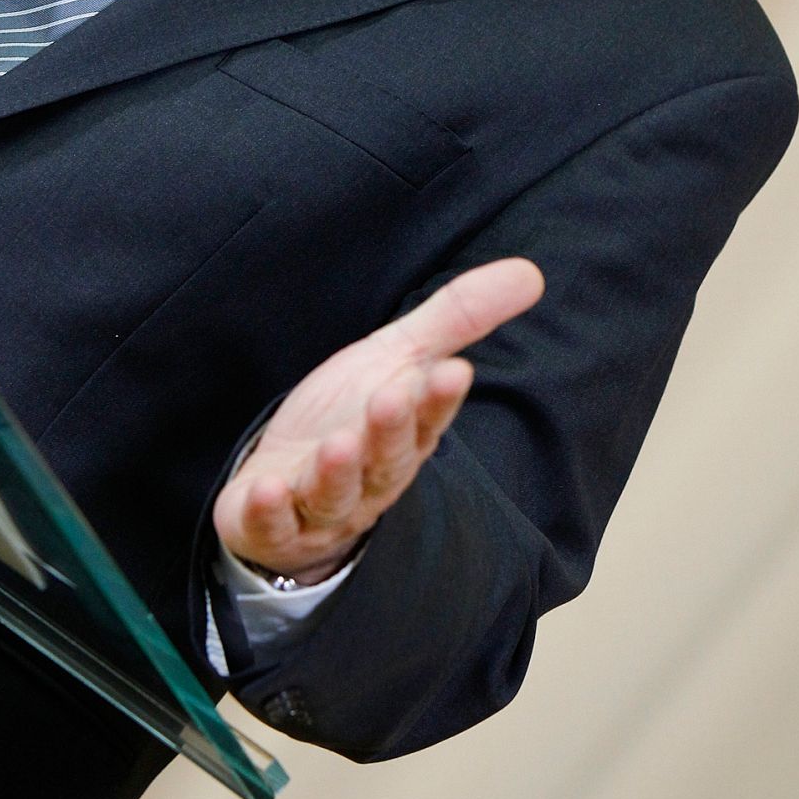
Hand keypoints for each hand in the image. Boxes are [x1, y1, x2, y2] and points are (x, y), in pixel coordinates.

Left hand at [211, 257, 544, 583]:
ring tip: (337, 446)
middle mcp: (370, 477)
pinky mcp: (270, 523)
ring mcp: (320, 505)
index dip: (439, 398)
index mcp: (406, 436)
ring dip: (335, 475)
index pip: (429, 418)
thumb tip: (532, 273)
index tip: (454, 370)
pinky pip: (271, 524)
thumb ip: (457, 317)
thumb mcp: (400, 357)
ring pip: (333, 494)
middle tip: (391, 398)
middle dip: (389, 432)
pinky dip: (269, 512)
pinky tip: (266, 489)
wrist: (286, 481)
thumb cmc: (352, 414)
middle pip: (386, 459)